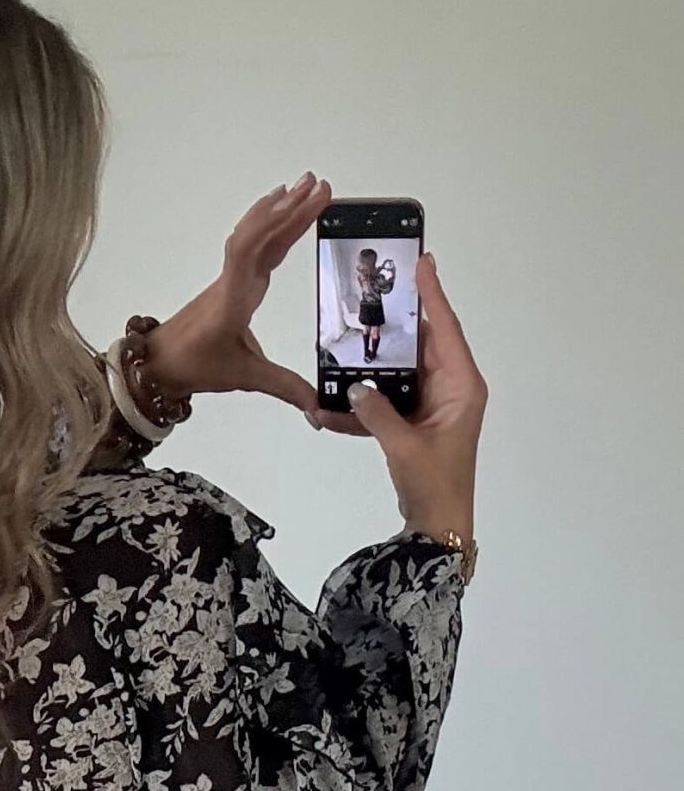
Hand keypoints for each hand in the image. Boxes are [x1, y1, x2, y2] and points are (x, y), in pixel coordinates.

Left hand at [144, 172, 358, 431]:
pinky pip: (252, 244)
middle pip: (261, 235)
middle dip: (291, 209)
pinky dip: (267, 223)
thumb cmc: (194, 366)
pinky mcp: (233, 281)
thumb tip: (317, 405)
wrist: (159, 364)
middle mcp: (233, 281)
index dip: (276, 224)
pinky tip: (279, 208)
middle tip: (321, 185)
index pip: (251, 251)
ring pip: (256, 235)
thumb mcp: (243, 377)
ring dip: (281, 210)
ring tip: (308, 185)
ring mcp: (232, 278)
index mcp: (234, 299)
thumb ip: (284, 386)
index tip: (302, 202)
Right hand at [345, 254, 486, 540]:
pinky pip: (385, 405)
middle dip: (393, 326)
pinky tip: (329, 410)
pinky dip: (360, 408)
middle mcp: (450, 390)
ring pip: (397, 374)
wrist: (438, 529)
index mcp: (461, 387)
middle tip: (370, 296)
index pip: (445, 329)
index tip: (422, 262)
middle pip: (419, 345)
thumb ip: (377, 412)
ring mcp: (432, 407)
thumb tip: (353, 387)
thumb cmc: (436, 486)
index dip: (432, 295)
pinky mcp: (414, 425)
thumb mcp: (404, 447)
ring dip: (368, 372)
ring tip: (340, 352)